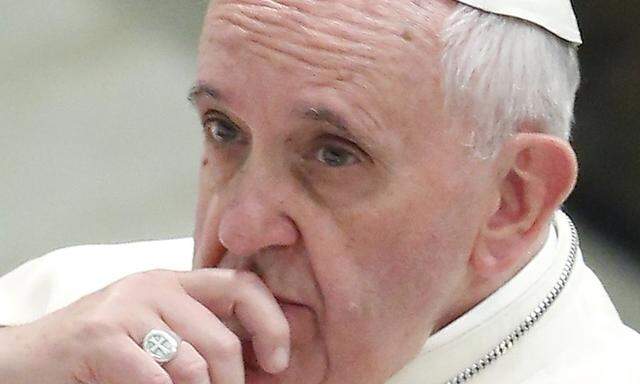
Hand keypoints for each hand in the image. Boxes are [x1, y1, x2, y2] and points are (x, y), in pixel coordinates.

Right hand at [1, 268, 289, 383]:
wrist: (30, 358)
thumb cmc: (102, 352)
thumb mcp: (160, 336)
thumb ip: (205, 340)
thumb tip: (268, 366)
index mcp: (175, 282)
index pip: (243, 286)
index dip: (272, 323)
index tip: (278, 362)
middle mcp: (155, 286)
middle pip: (224, 340)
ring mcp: (127, 307)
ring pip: (195, 365)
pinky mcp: (102, 335)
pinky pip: (158, 378)